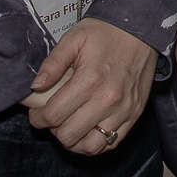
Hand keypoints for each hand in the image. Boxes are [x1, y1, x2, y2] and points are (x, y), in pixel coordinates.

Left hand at [20, 17, 158, 155]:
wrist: (141, 30)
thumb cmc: (105, 33)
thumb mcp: (74, 38)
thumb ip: (52, 63)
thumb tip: (35, 87)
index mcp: (90, 80)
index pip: (53, 115)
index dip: (38, 119)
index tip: (37, 114)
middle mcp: (108, 99)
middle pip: (68, 135)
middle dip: (53, 130)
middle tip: (53, 118)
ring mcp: (124, 109)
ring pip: (90, 146)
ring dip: (74, 141)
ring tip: (70, 126)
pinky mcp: (135, 114)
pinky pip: (112, 144)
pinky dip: (95, 143)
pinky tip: (88, 130)